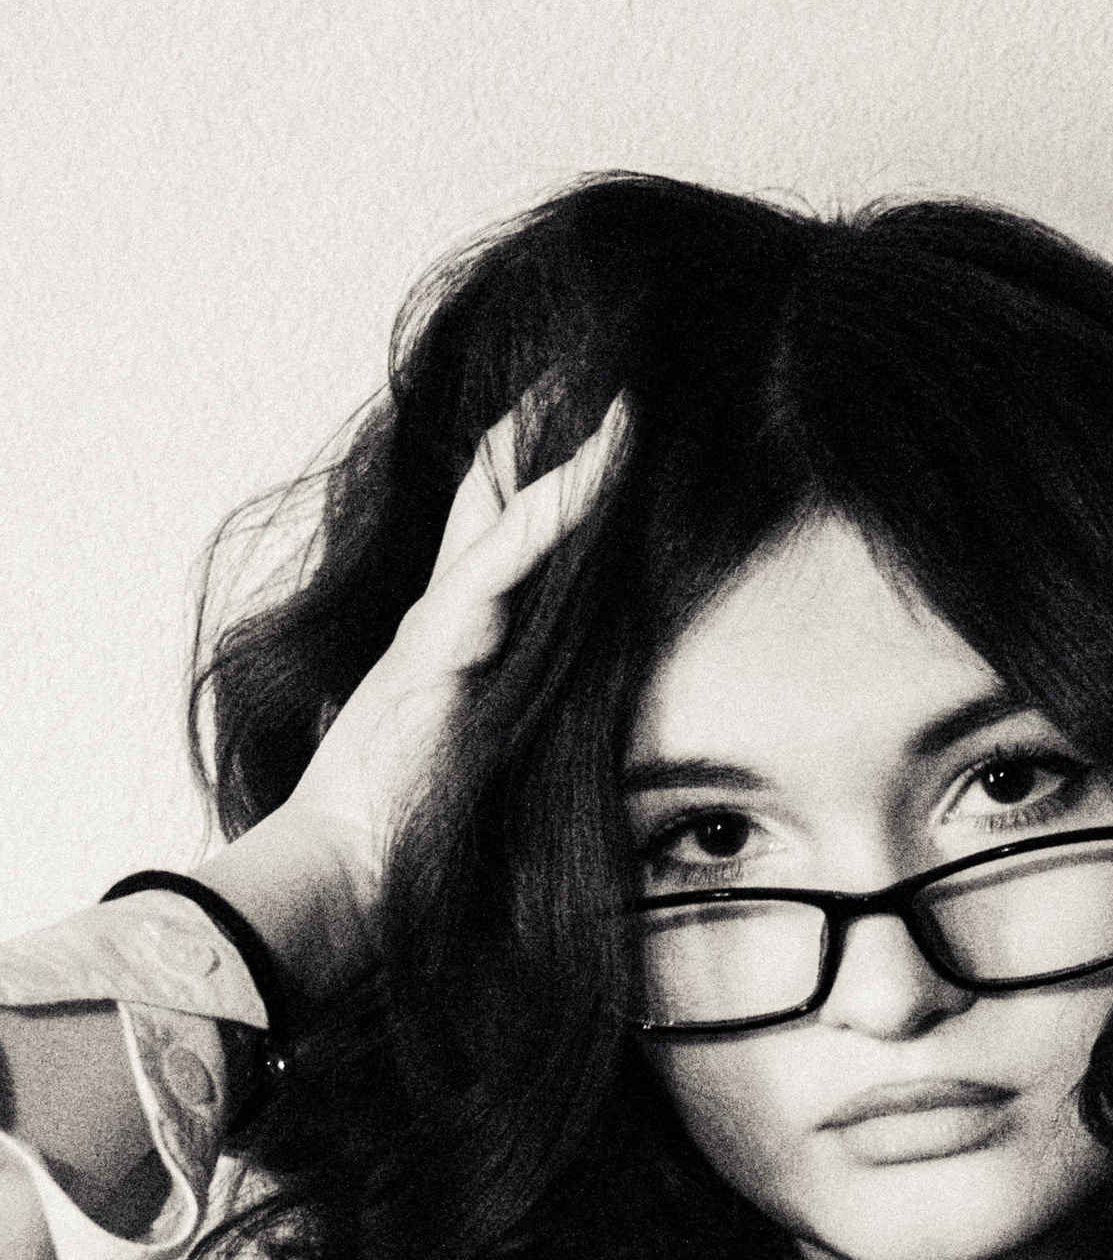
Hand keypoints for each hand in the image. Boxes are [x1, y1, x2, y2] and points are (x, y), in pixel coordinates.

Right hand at [207, 392, 628, 1001]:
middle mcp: (443, 623)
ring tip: (622, 414)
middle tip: (606, 387)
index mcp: (450, 646)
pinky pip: (501, 567)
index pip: (495, 544)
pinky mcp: (438, 650)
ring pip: (508, 523)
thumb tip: (520, 749)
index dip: (535, 489)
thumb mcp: (466, 772)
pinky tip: (591, 475)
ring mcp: (438, 632)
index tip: (584, 439)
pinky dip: (548, 518)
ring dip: (566, 469)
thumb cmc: (402, 837)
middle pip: (496, 508)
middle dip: (545, 443)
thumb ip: (491, 736)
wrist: (345, 872)